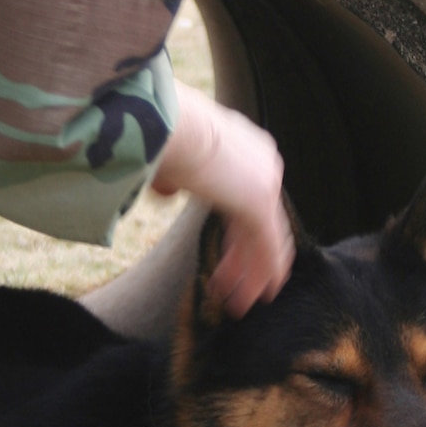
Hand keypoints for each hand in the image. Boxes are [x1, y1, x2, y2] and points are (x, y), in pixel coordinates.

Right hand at [151, 81, 293, 315]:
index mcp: (244, 147)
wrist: (167, 122)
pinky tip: (259, 297)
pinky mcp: (258, 201)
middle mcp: (261, 162)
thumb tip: (165, 190)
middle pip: (260, 223)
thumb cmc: (158, 132)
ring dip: (252, 274)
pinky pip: (268, 246)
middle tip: (231, 289)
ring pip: (266, 239)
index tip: (224, 260)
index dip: (236, 236)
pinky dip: (263, 274)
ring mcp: (264, 181)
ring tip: (240, 304)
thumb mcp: (167, 156)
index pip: (247, 201)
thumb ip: (173, 176)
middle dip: (244, 260)